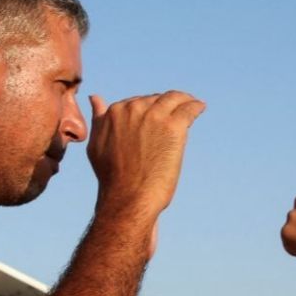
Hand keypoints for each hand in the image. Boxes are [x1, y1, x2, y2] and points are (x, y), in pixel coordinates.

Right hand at [87, 91, 205, 217]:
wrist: (129, 197)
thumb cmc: (113, 178)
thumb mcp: (96, 144)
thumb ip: (99, 120)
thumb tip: (95, 98)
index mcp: (115, 112)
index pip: (138, 102)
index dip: (150, 109)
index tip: (158, 118)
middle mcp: (133, 109)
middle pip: (156, 99)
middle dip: (166, 106)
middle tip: (177, 113)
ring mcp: (154, 116)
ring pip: (174, 99)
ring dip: (184, 100)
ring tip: (192, 104)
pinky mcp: (173, 126)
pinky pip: (189, 109)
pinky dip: (196, 106)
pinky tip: (200, 107)